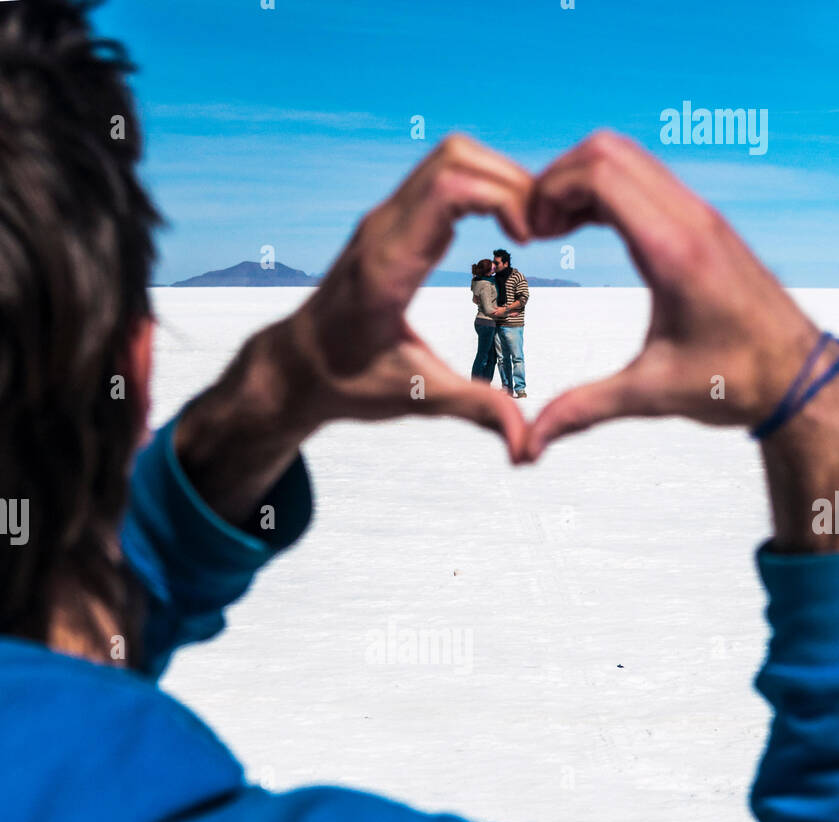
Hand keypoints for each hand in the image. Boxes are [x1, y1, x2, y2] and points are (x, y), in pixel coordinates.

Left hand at [176, 136, 532, 524]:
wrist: (297, 367)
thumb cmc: (349, 383)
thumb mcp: (417, 400)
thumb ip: (476, 411)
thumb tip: (526, 448)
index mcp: (388, 267)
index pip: (448, 189)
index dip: (502, 198)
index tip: (530, 241)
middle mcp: (383, 229)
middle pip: (455, 156)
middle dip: (511, 181)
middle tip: (540, 230)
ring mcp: (385, 218)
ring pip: (450, 157)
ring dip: (498, 179)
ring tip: (528, 229)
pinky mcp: (391, 220)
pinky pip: (442, 178)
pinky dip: (481, 188)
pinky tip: (503, 230)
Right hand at [526, 132, 821, 456]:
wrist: (795, 376)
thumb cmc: (735, 382)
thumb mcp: (650, 396)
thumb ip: (584, 410)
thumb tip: (531, 443)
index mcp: (673, 252)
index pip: (601, 175)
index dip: (551, 190)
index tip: (530, 232)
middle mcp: (689, 220)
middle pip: (608, 150)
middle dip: (558, 178)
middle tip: (535, 227)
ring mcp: (700, 215)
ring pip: (628, 156)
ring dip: (582, 180)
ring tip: (554, 227)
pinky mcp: (704, 222)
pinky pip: (646, 177)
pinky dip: (608, 187)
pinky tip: (587, 227)